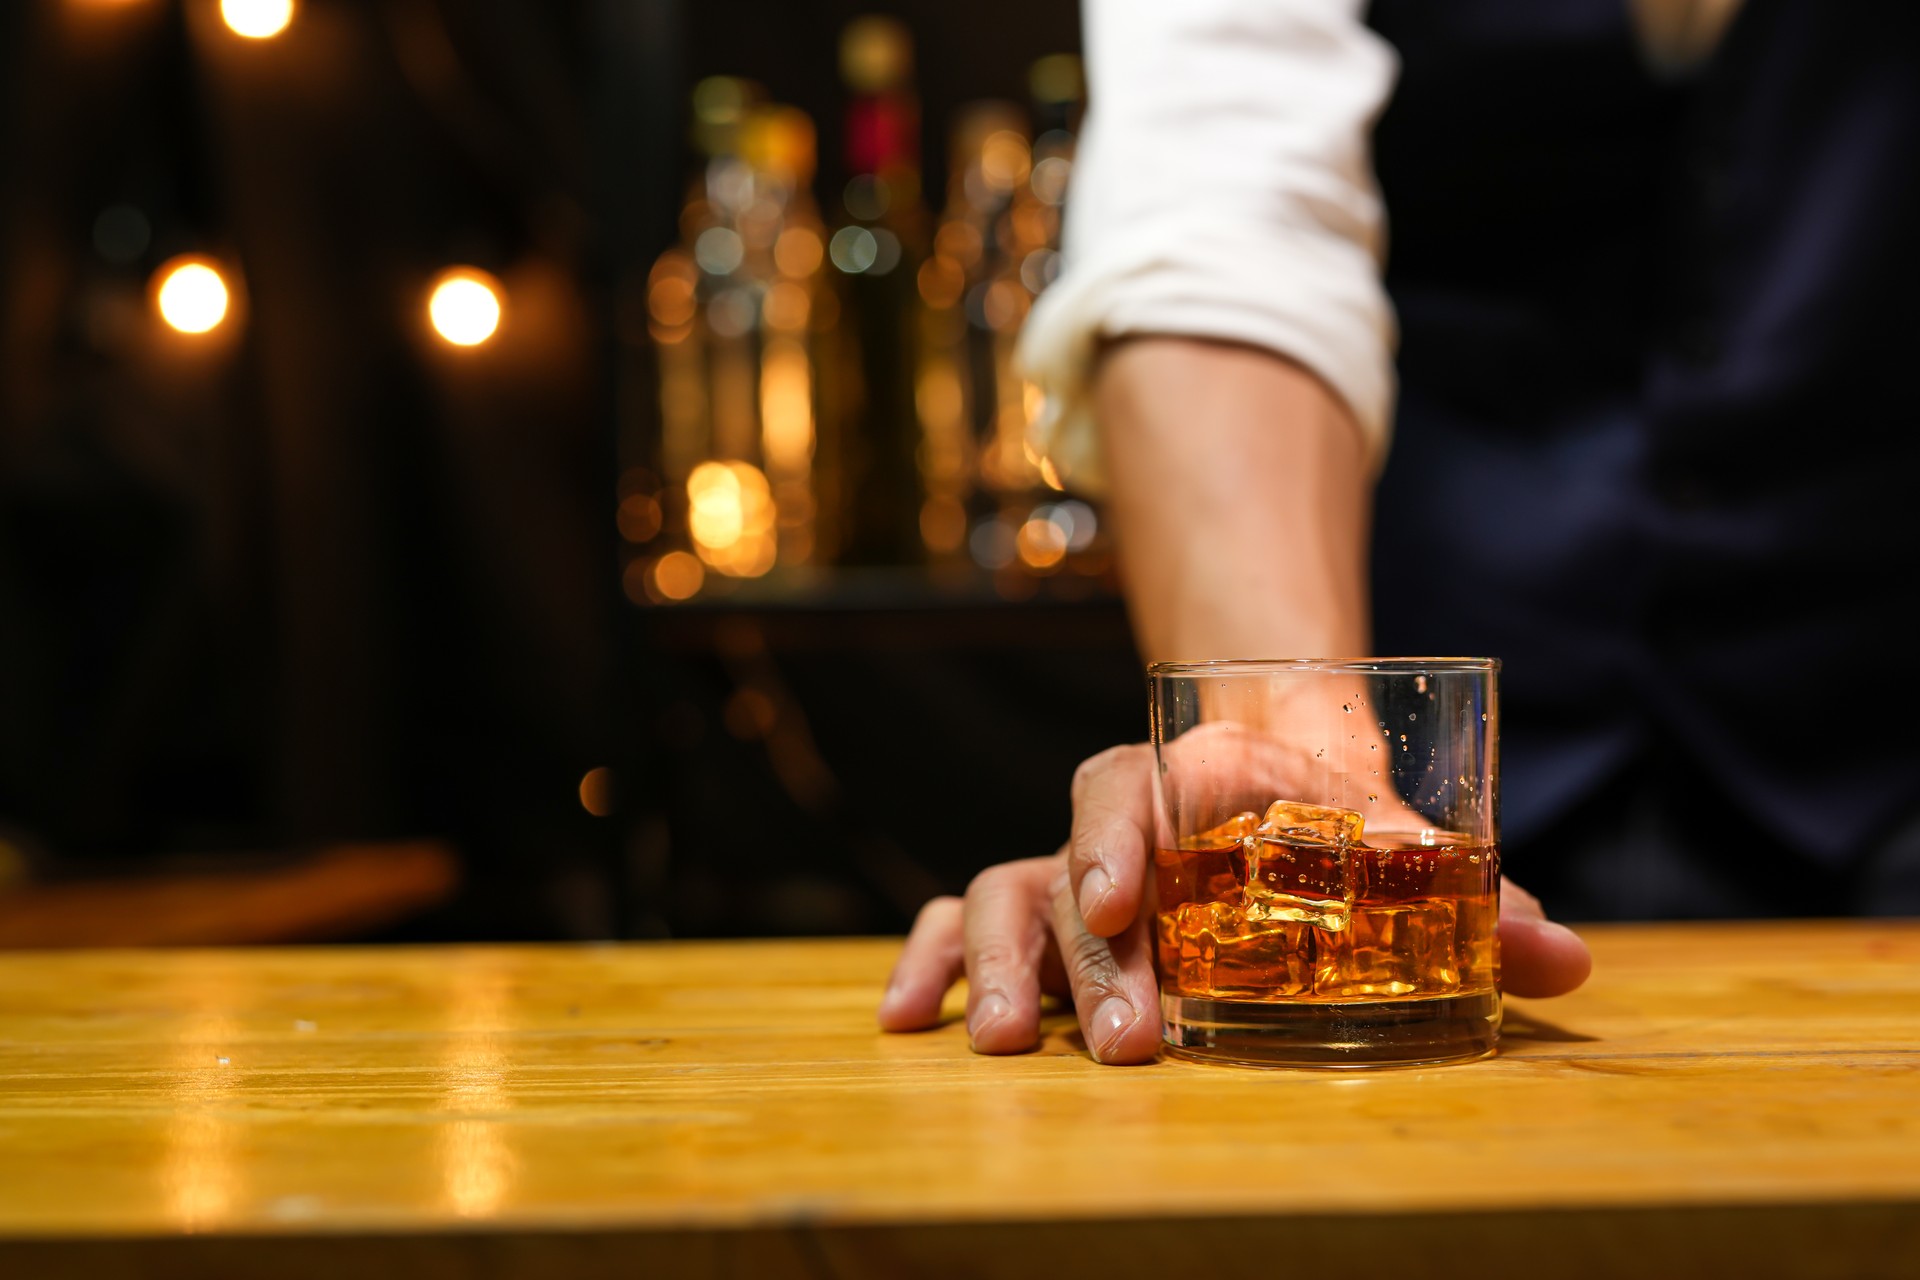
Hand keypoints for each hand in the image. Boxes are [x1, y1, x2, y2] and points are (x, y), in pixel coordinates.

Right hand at [877, 742, 1593, 1062]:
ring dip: (1005, 967)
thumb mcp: (1389, 843)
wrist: (1267, 771)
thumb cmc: (1325, 816)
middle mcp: (1121, 824)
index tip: (1124, 903)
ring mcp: (1069, 867)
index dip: (1122, 844)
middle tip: (1129, 1041)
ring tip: (1008, 1047)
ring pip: (1008, 892)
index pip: (1140, 789)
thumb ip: (1466, 893)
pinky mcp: (1035, 910)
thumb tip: (1567, 959)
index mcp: (1197, 781)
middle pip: (1077, 866)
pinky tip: (908, 1021)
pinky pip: (962, 921)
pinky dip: (932, 962)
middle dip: (1095, 955)